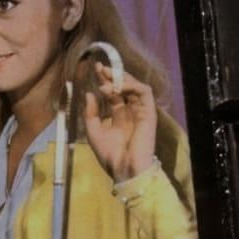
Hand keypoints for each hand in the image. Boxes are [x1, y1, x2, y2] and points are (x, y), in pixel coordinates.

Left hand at [83, 62, 157, 182]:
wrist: (126, 170)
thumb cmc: (110, 156)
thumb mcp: (94, 132)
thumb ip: (91, 113)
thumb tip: (89, 93)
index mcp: (119, 117)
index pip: (113, 93)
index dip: (105, 80)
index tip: (95, 69)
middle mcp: (130, 112)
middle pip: (123, 87)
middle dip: (112, 75)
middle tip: (100, 68)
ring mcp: (140, 111)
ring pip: (135, 86)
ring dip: (121, 79)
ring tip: (107, 79)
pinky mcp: (149, 112)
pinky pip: (144, 92)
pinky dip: (132, 85)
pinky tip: (118, 86)